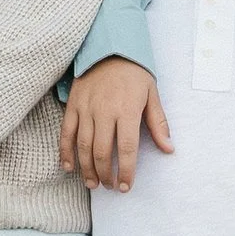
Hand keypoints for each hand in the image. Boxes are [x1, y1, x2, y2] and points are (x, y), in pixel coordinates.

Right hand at [59, 59, 172, 192]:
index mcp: (127, 110)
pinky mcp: (73, 105)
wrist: (109, 48)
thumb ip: (159, 123)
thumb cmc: (134, 73)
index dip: (125, 171)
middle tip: (109, 186)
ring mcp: (86, 108)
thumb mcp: (152, 94)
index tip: (125, 186)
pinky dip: (66, 151)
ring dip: (86, 168)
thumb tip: (169, 148)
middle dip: (105, 174)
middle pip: (102, 151)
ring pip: (83, 145)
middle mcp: (105, 111)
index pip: (126, 148)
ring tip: (92, 184)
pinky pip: (66, 132)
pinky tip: (69, 167)